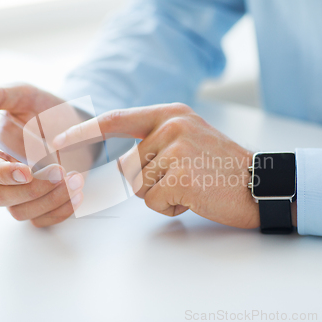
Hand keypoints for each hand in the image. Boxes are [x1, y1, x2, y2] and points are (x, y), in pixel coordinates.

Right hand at [0, 85, 89, 226]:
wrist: (76, 125)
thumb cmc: (46, 110)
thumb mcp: (26, 95)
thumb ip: (1, 94)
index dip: (2, 174)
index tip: (26, 171)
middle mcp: (5, 176)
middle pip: (2, 197)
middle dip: (33, 189)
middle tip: (60, 171)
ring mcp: (24, 193)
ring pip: (23, 212)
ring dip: (51, 200)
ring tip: (77, 178)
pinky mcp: (44, 203)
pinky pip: (45, 220)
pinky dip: (62, 211)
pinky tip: (78, 193)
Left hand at [54, 103, 260, 228]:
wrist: (262, 184)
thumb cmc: (222, 167)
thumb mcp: (189, 139)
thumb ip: (155, 142)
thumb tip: (120, 164)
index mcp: (171, 114)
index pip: (117, 119)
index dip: (84, 130)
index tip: (58, 139)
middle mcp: (172, 125)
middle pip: (127, 166)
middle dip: (149, 181)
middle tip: (184, 178)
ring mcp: (177, 149)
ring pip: (139, 186)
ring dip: (161, 195)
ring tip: (193, 186)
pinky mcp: (182, 176)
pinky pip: (153, 201)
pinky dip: (171, 208)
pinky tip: (196, 198)